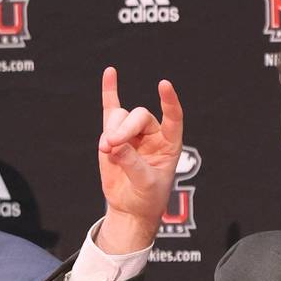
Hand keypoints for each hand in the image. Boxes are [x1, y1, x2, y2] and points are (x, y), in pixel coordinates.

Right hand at [94, 67, 183, 254]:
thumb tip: (115, 144)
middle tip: (111, 145)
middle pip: (138, 117)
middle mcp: (153, 134)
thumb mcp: (145, 184)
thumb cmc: (147, 198)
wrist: (130, 208)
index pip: (174, 118)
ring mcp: (133, 133)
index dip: (169, 102)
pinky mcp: (114, 135)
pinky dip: (110, 92)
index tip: (164, 85)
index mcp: (170, 144)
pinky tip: (110, 72)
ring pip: (120, 118)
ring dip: (112, 130)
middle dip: (124, 129)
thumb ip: (132, 163)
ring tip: (106, 149)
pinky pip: (111, 109)